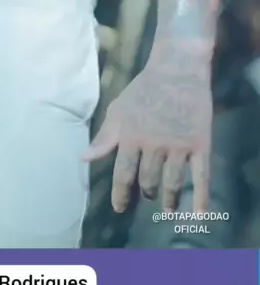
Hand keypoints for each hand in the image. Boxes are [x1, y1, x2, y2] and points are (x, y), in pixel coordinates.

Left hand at [85, 45, 212, 212]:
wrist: (178, 69)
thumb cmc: (144, 89)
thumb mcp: (119, 109)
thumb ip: (104, 137)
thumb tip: (83, 159)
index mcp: (131, 137)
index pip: (123, 174)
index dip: (120, 195)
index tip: (119, 208)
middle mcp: (153, 145)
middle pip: (148, 180)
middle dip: (146, 193)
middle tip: (147, 197)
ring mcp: (178, 146)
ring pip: (171, 183)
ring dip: (168, 200)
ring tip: (167, 209)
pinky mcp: (200, 144)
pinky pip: (201, 176)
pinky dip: (200, 198)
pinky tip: (198, 215)